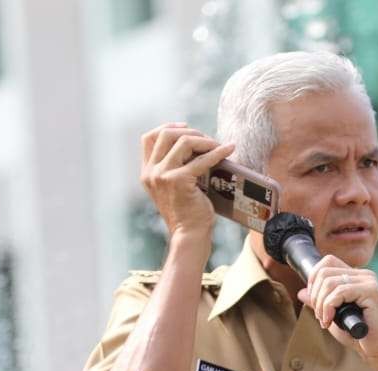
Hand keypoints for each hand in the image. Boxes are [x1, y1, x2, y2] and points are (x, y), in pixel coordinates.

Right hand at [139, 122, 233, 242]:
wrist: (189, 235)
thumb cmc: (188, 213)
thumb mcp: (173, 188)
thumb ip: (173, 168)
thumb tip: (194, 146)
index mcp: (147, 172)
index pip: (149, 138)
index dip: (168, 127)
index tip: (186, 128)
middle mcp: (151, 172)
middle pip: (166, 134)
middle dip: (190, 132)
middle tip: (208, 140)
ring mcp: (163, 175)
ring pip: (183, 142)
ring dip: (204, 140)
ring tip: (218, 145)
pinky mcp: (179, 180)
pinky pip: (202, 159)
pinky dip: (218, 152)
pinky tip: (230, 149)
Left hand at [297, 256, 377, 370]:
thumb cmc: (360, 336)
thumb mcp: (334, 317)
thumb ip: (320, 303)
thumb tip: (302, 292)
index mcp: (357, 277)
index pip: (328, 262)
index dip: (314, 279)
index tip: (315, 301)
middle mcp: (364, 275)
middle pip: (325, 271)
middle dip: (315, 295)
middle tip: (320, 316)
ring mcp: (369, 282)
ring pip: (329, 282)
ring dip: (320, 304)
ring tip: (325, 320)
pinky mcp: (371, 292)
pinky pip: (339, 292)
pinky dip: (328, 307)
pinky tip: (329, 321)